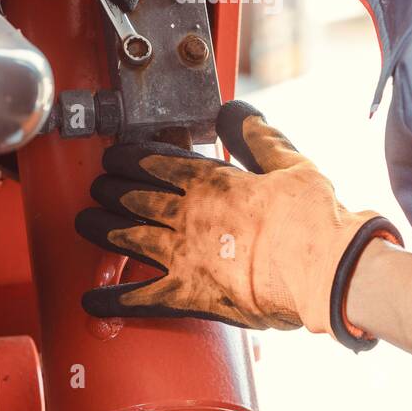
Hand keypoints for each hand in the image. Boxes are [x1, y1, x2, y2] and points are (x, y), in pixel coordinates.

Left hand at [75, 101, 402, 349]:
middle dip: (111, 189)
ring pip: (130, 239)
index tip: (117, 154)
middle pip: (136, 198)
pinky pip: (142, 299)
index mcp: (212, 182)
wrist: (326, 273)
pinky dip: (114, 300)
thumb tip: (234, 110)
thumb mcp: (290, 164)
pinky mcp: (191, 296)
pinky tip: (92, 299)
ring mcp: (185, 258)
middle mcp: (189, 217)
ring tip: (85, 222)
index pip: (158, 163)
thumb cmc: (314, 220)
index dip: (131, 157)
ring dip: (103, 230)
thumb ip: (256, 138)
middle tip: (97, 186)